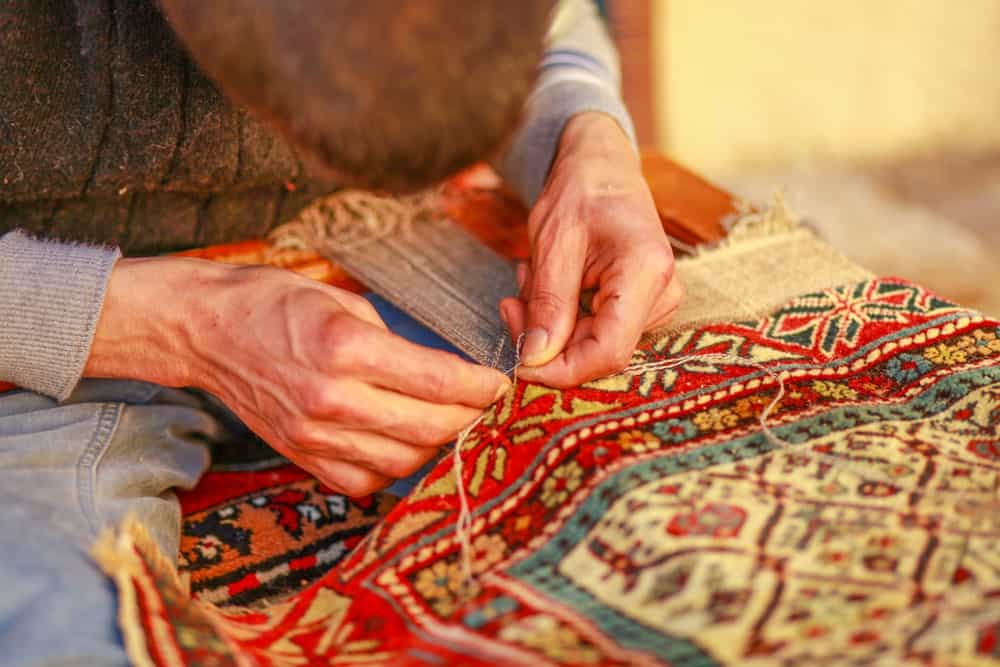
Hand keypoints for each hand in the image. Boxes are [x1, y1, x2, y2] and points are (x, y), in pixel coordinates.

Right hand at [86, 258, 509, 494]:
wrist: (205, 330)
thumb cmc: (275, 301)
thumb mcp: (343, 300)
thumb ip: (394, 342)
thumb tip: (443, 371)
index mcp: (344, 348)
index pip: (436, 379)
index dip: (479, 385)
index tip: (500, 382)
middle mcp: (330, 398)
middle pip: (428, 428)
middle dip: (469, 417)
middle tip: (485, 405)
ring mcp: (313, 435)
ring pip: (403, 462)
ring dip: (438, 446)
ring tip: (452, 423)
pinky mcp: (301, 456)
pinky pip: (364, 480)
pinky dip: (394, 467)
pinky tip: (403, 443)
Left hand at [500, 112, 682, 386]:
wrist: (602, 167)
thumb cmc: (579, 192)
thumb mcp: (552, 243)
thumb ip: (547, 304)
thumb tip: (534, 359)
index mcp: (646, 272)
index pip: (607, 352)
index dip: (559, 368)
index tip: (517, 359)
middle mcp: (663, 293)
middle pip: (598, 351)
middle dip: (546, 337)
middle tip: (512, 299)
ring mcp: (658, 302)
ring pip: (592, 344)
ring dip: (550, 323)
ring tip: (533, 277)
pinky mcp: (644, 306)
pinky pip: (596, 332)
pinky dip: (563, 316)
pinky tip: (551, 282)